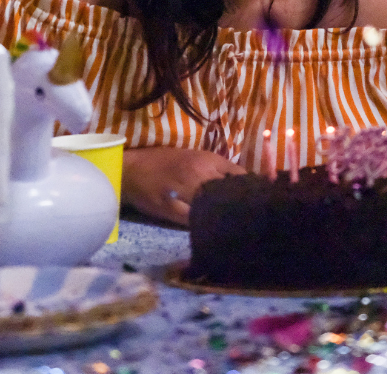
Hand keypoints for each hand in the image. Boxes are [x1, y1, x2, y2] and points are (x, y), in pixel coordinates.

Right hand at [122, 146, 243, 225]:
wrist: (131, 170)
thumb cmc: (162, 161)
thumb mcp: (193, 156)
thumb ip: (216, 167)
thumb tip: (241, 181)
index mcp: (207, 159)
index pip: (239, 174)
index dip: (249, 187)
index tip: (255, 198)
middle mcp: (199, 173)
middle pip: (229, 192)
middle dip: (238, 204)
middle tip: (245, 216)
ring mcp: (185, 192)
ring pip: (213, 208)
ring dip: (221, 216)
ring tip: (229, 226)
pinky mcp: (171, 210)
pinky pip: (193, 221)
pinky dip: (202, 225)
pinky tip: (207, 229)